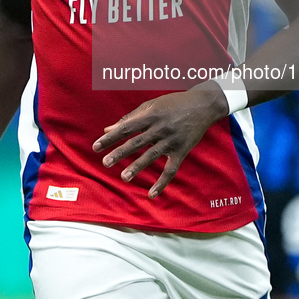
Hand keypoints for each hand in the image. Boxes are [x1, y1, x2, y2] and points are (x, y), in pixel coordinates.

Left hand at [92, 85, 227, 198]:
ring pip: (151, 156)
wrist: (202, 105)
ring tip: (124, 177)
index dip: (110, 138)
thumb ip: (129, 118)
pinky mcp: (181, 150)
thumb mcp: (151, 105)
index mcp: (149, 115)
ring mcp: (171, 140)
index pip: (125, 128)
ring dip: (137, 167)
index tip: (96, 147)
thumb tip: (108, 129)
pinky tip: (152, 194)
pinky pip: (171, 169)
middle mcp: (159, 128)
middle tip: (105, 163)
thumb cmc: (173, 104)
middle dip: (120, 153)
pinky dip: (162, 182)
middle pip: (136, 142)